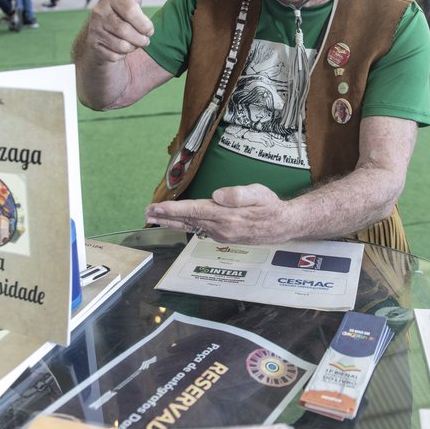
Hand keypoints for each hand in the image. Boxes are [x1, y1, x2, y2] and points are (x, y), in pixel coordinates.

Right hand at [83, 0, 152, 62]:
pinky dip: (122, 55)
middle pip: (130, 31)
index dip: (144, 24)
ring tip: (131, 40)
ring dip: (133, 46)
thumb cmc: (122, 13)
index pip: (132, 11)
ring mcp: (94, 28)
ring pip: (124, 45)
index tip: (149, 29)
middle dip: (142, 38)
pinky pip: (116, 56)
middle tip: (144, 36)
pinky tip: (117, 47)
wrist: (101, 36)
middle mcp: (99, 10)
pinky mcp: (93, 45)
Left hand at [145, 184, 292, 243]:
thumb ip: (238, 194)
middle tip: (146, 213)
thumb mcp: (259, 193)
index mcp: (226, 216)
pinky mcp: (222, 235)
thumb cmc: (271, 207)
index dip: (172, 209)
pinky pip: (198, 229)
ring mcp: (220, 233)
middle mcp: (220, 227)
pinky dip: (184, 224)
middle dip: (164, 217)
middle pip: (186, 221)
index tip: (155, 207)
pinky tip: (177, 222)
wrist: (283, 225)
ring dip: (171, 221)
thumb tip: (217, 195)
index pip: (193, 210)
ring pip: (190, 226)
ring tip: (154, 217)